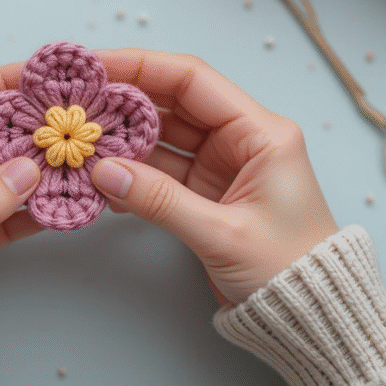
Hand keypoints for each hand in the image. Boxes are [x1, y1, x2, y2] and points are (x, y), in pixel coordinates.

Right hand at [91, 50, 338, 307]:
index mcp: (261, 133)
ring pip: (161, 137)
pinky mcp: (205, 191)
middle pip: (172, 103)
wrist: (310, 318)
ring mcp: (221, 164)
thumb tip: (104, 172)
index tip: (95, 66)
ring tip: (77, 138)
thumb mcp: (224, 235)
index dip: (141, 67)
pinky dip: (130, 173)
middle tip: (75, 100)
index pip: (192, 80)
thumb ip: (160, 201)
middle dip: (122, 101)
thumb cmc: (288, 273)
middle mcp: (241, 139)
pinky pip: (160, 170)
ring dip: (120, 139)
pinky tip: (99, 177)